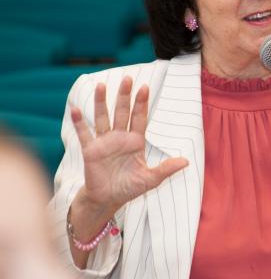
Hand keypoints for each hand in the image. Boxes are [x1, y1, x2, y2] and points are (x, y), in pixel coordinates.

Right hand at [70, 76, 187, 214]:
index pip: (139, 118)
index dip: (141, 104)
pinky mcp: (90, 150)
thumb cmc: (130, 188)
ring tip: (101, 86)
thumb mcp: (150, 179)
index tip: (144, 88)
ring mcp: (104, 142)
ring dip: (101, 102)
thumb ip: (166, 169)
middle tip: (127, 79)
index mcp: (135, 141)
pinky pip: (84, 134)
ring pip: (103, 118)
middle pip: (122, 112)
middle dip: (124, 96)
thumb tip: (186, 161)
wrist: (108, 199)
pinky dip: (79, 122)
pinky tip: (75, 109)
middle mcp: (120, 137)